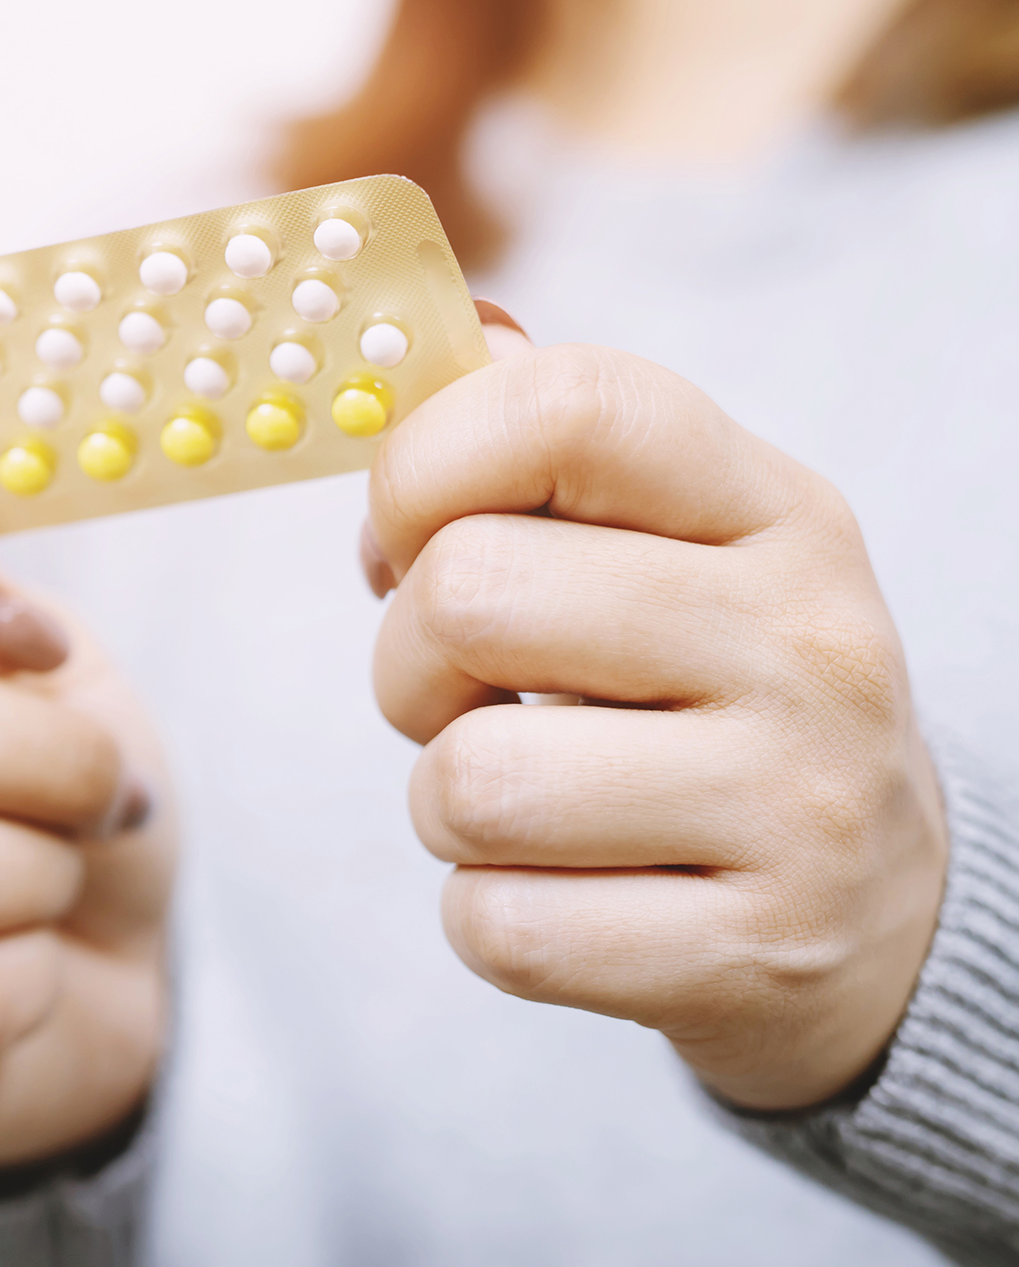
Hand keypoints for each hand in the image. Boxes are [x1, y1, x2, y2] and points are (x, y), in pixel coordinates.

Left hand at [363, 328, 947, 1110]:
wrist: (877, 913)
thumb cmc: (711, 696)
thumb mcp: (675, 546)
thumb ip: (551, 440)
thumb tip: (448, 325)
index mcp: (775, 510)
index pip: (567, 404)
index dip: (422, 460)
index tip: (404, 533)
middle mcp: (803, 643)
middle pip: (470, 594)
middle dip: (407, 659)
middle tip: (458, 693)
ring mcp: (794, 807)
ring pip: (468, 784)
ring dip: (444, 801)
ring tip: (522, 799)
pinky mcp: (749, 956)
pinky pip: (499, 929)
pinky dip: (490, 916)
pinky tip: (565, 893)